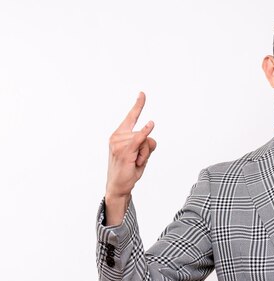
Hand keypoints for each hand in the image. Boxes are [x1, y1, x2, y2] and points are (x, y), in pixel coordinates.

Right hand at [104, 92, 156, 224]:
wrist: (118, 187)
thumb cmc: (128, 171)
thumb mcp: (140, 155)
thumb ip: (147, 144)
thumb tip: (151, 137)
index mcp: (119, 135)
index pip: (131, 117)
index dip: (138, 105)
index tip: (142, 93)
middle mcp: (117, 136)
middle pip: (145, 134)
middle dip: (146, 149)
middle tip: (136, 161)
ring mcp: (119, 142)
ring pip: (146, 140)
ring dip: (145, 154)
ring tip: (134, 163)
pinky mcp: (124, 150)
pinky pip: (140, 138)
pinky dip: (145, 132)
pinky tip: (151, 124)